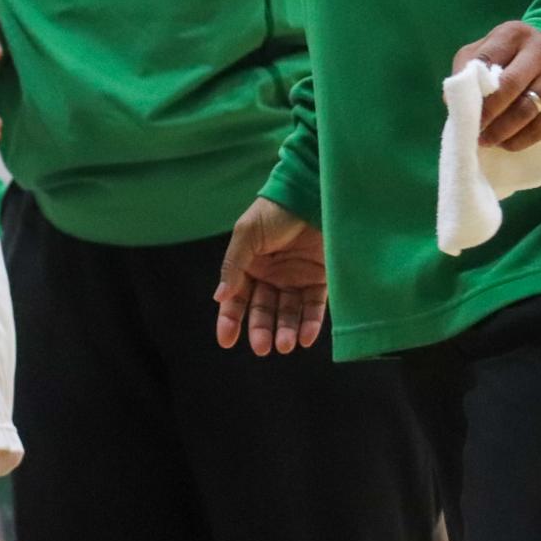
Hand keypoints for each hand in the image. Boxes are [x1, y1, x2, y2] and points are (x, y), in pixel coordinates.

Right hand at [214, 197, 325, 354]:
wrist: (312, 194)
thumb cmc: (274, 210)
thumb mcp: (247, 234)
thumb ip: (233, 265)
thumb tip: (219, 297)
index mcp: (250, 265)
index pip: (237, 298)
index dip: (230, 319)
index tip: (226, 340)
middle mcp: (272, 275)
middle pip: (263, 310)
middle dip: (261, 329)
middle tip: (262, 347)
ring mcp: (297, 278)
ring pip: (289, 313)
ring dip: (286, 330)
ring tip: (286, 345)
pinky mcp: (321, 279)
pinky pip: (314, 306)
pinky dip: (310, 323)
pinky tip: (306, 337)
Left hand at [453, 21, 540, 150]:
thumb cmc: (512, 56)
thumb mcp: (488, 50)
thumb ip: (467, 68)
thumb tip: (452, 103)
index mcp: (513, 34)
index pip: (486, 59)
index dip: (471, 87)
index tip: (460, 109)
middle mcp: (539, 51)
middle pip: (509, 87)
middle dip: (487, 113)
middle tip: (472, 130)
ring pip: (526, 111)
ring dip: (501, 132)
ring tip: (486, 140)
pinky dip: (520, 140)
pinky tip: (506, 143)